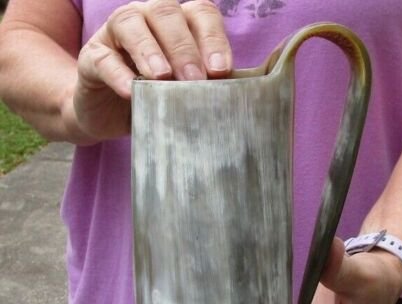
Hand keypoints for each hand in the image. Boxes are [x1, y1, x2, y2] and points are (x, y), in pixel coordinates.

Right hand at [62, 0, 231, 141]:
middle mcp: (146, 18)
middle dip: (184, 47)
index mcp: (177, 23)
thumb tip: (233, 95)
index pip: (200, 14)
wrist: (109, 117)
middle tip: (195, 80)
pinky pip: (103, 59)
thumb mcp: (182, 92)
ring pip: (131, 24)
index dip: (213, 38)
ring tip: (163, 78)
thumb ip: (203, 85)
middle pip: (166, 13)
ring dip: (150, 51)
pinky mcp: (92, 59)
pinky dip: (117, 73)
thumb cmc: (154, 100)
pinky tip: (130, 91)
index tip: (221, 72)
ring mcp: (115, 35)